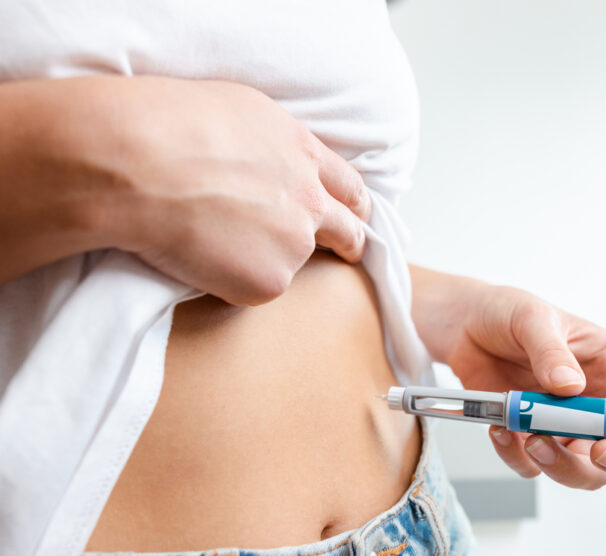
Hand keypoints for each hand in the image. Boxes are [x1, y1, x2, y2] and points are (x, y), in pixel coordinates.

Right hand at [82, 76, 370, 303]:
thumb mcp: (242, 112)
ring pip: (292, 261)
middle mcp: (310, 202)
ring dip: (269, 258)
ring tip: (215, 241)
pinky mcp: (269, 282)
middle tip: (348, 253)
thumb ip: (274, 145)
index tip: (358, 215)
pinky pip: (254, 287)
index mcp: (303, 155)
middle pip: (349, 231)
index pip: (348, 186)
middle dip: (351, 243)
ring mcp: (294, 245)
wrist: (140, 165)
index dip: (354, 204)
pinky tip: (200, 256)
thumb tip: (273, 161)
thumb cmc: (172, 125)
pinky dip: (233, 279)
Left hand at [410, 268, 605, 489]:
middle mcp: (598, 403)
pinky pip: (534, 468)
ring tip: (532, 438)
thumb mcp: (531, 318)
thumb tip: (569, 387)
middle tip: (601, 449)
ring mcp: (565, 427)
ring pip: (589, 471)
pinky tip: (501, 430)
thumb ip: (551, 350)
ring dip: (566, 466)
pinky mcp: (530, 441)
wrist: (461, 328)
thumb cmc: (506, 313)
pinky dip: (519, 459)